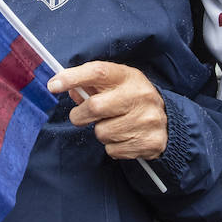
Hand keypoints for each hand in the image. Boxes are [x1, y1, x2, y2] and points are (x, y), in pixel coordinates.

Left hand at [48, 61, 166, 159]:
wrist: (168, 121)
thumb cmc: (132, 98)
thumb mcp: (115, 84)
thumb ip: (90, 84)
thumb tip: (68, 88)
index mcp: (128, 77)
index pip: (98, 72)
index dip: (73, 77)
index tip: (54, 85)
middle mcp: (140, 96)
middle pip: (95, 107)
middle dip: (80, 115)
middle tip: (82, 116)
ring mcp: (147, 120)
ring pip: (102, 133)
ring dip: (101, 132)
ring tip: (113, 125)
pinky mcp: (149, 142)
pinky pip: (113, 150)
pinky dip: (113, 146)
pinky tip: (124, 137)